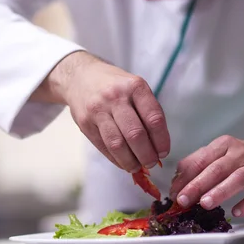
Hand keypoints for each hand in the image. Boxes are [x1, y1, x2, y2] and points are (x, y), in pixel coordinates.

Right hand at [33, 51, 169, 172]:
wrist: (80, 77)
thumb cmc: (115, 86)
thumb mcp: (135, 88)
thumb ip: (147, 113)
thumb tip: (158, 148)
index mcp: (135, 87)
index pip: (154, 119)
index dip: (161, 140)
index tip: (163, 152)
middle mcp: (116, 97)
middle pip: (135, 134)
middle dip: (147, 155)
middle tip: (152, 163)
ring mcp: (98, 110)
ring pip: (117, 144)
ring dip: (131, 161)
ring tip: (138, 167)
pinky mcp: (85, 123)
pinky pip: (103, 147)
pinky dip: (116, 159)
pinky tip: (124, 162)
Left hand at [169, 124, 243, 216]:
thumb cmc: (243, 157)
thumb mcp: (219, 153)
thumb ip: (198, 164)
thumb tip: (177, 182)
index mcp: (224, 145)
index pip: (201, 159)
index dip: (186, 175)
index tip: (174, 190)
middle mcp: (240, 154)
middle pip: (217, 169)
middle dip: (198, 185)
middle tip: (184, 199)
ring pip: (238, 178)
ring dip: (220, 191)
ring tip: (205, 203)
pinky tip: (237, 211)